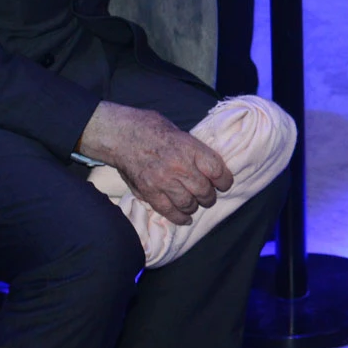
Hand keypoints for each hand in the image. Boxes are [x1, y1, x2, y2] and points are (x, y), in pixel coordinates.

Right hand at [77, 101, 233, 224]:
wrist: (121, 134)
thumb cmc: (152, 128)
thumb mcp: (180, 133)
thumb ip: (194, 151)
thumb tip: (207, 167)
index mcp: (191, 148)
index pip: (217, 171)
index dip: (225, 181)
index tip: (224, 184)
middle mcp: (180, 167)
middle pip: (205, 191)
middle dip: (209, 197)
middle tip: (208, 196)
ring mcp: (164, 182)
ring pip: (189, 204)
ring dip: (195, 206)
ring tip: (195, 204)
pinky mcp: (149, 193)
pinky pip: (169, 211)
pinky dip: (179, 218)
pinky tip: (185, 218)